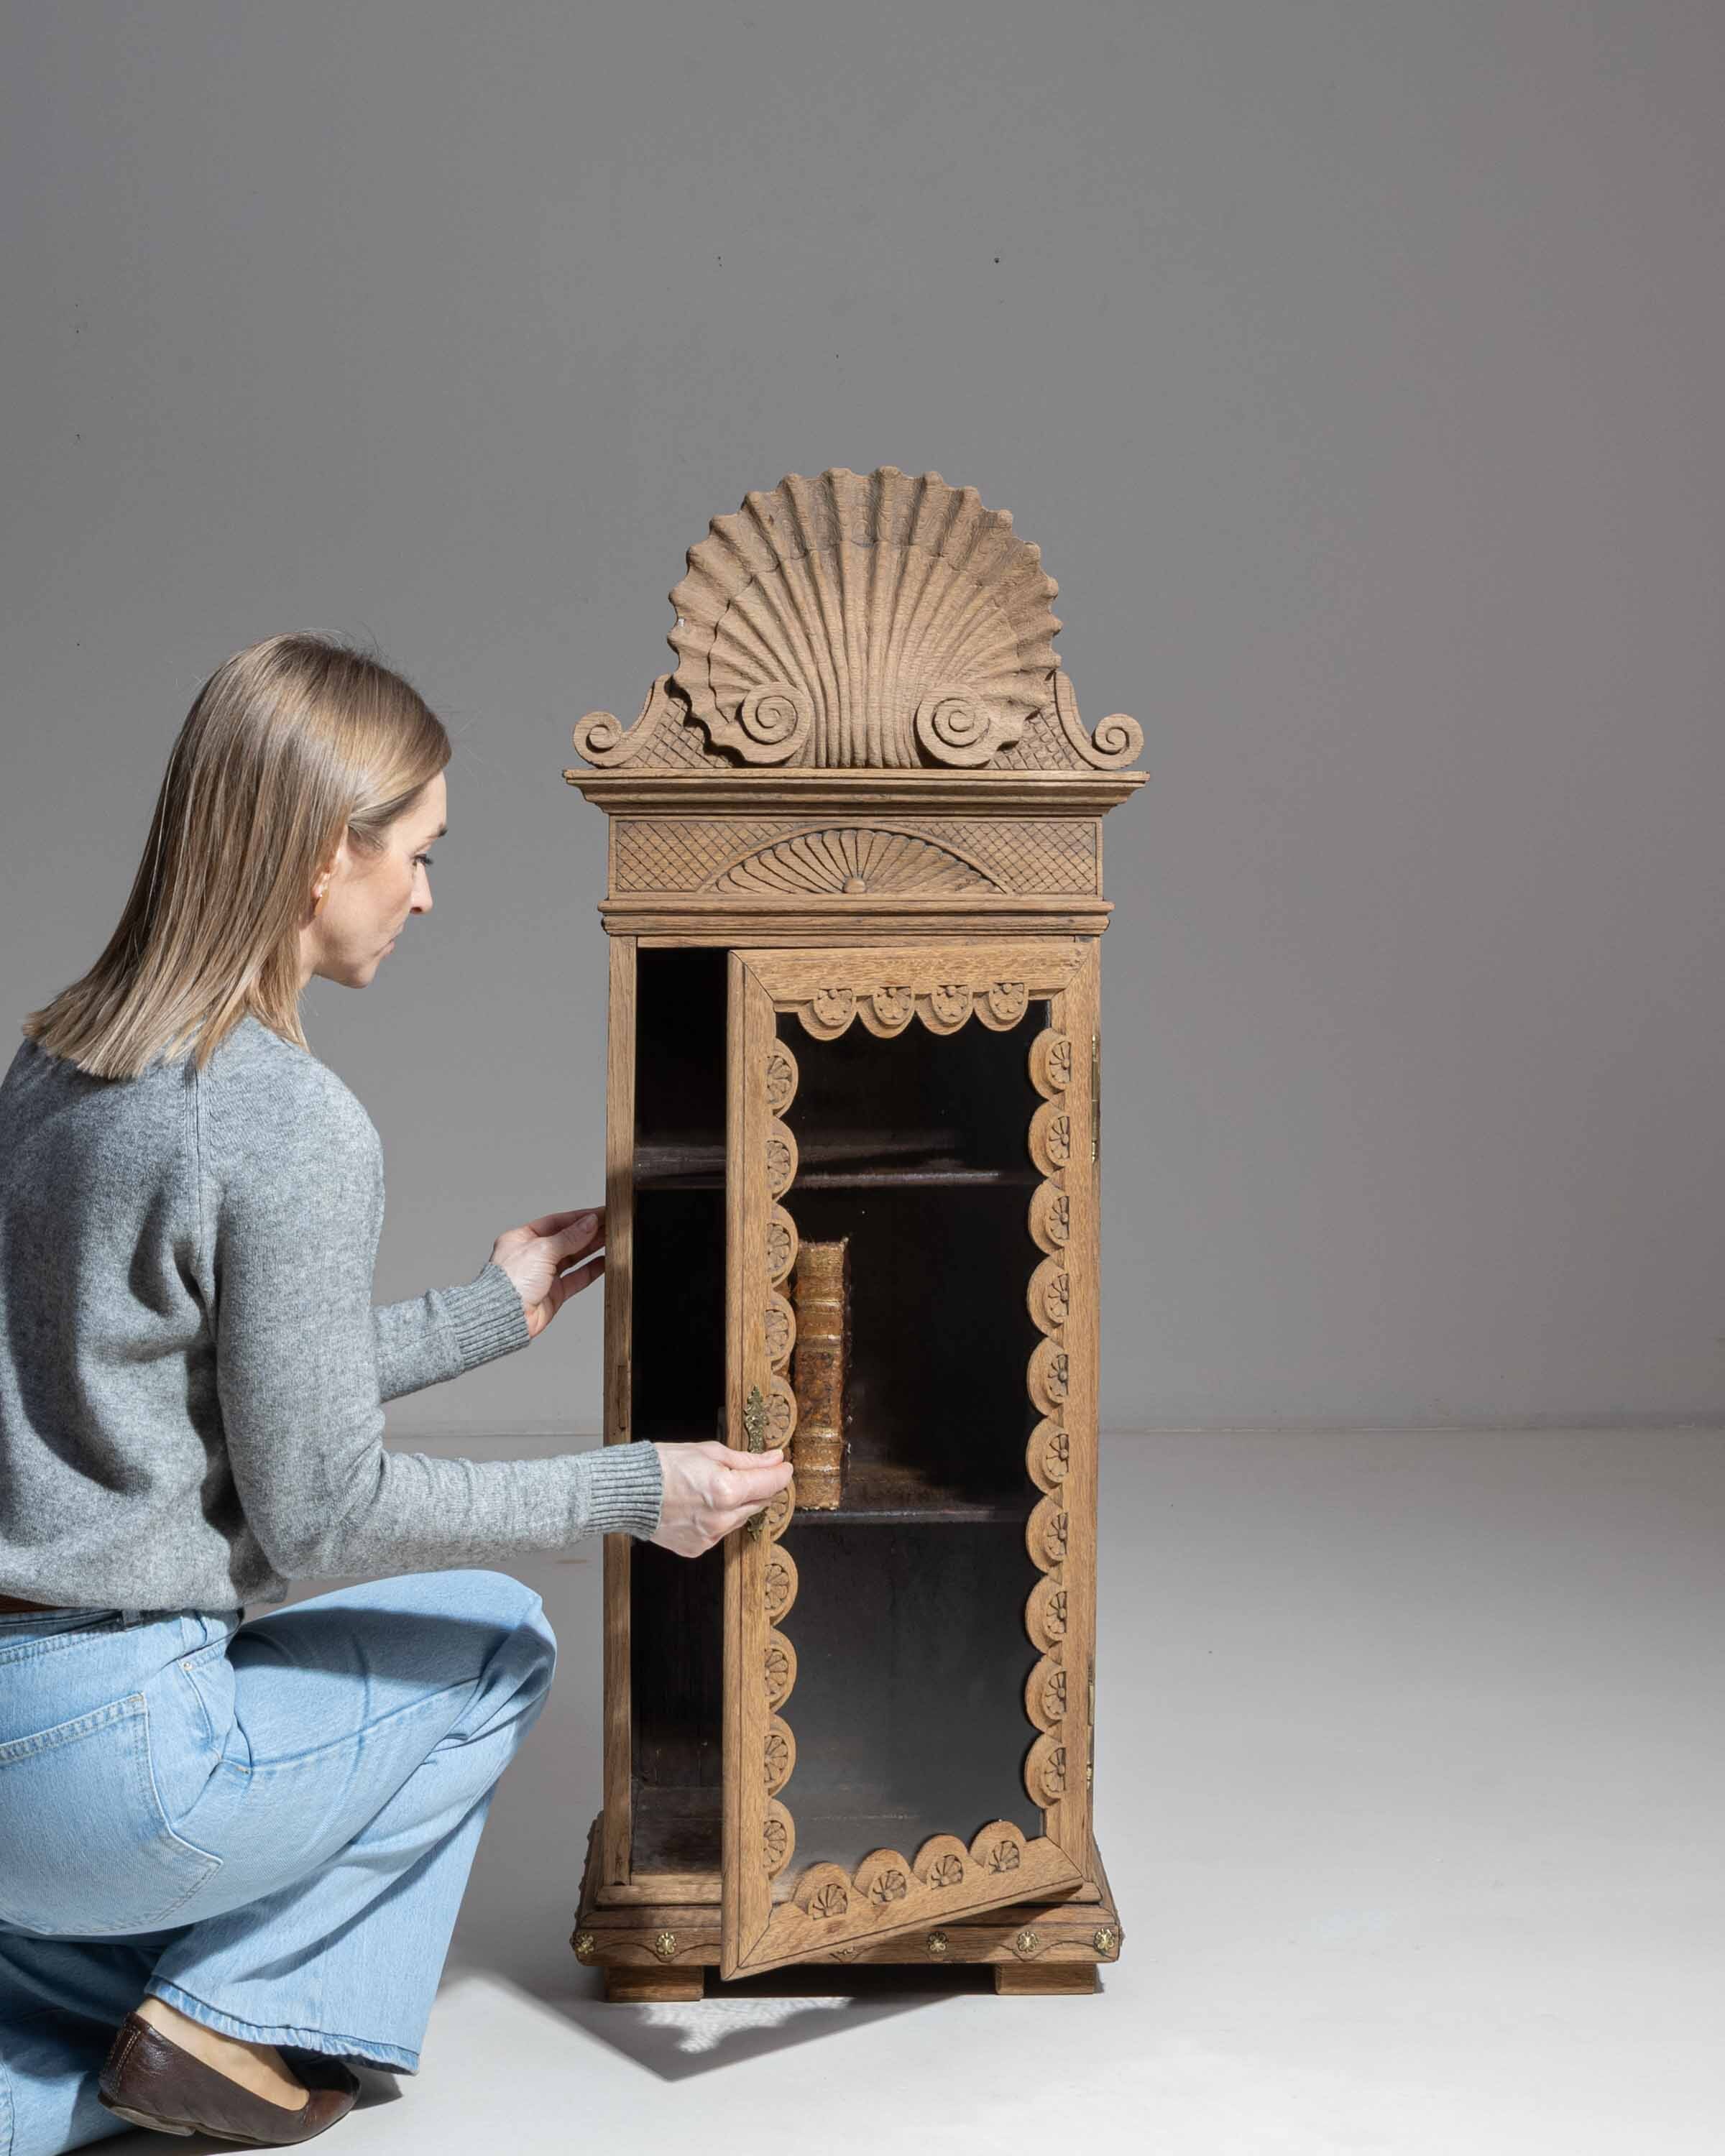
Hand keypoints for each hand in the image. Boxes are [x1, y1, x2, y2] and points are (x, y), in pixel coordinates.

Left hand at [488, 1206, 604, 1340]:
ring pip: (574, 1257)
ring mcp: (544, 1275)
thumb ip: (569, 1236)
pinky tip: (605, 1261)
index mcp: (522, 1238)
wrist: (505, 1317)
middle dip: (589, 1231)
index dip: (580, 1217)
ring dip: (593, 1248)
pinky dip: (592, 1270)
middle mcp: (533, 1256)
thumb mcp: (542, 1249)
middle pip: (567, 1239)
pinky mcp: (554, 1294)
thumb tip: (589, 1223)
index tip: (600, 1213)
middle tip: (611, 1224)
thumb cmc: (510, 1282)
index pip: (557, 1222)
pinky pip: (577, 1278)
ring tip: (612, 1239)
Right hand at [648, 1440, 795, 1557]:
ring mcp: (710, 1537)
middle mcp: (722, 1519)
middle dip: (759, 1487)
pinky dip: (718, 1519)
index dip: (781, 1472)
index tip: (783, 1465)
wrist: (629, 1491)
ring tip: (714, 1487)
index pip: (770, 1484)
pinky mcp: (698, 1548)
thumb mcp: (710, 1452)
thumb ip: (748, 1461)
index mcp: (727, 1491)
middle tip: (750, 1472)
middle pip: (759, 1503)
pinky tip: (700, 1505)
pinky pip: (719, 1532)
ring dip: (737, 1504)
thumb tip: (775, 1459)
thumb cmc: (664, 1465)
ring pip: (740, 1519)